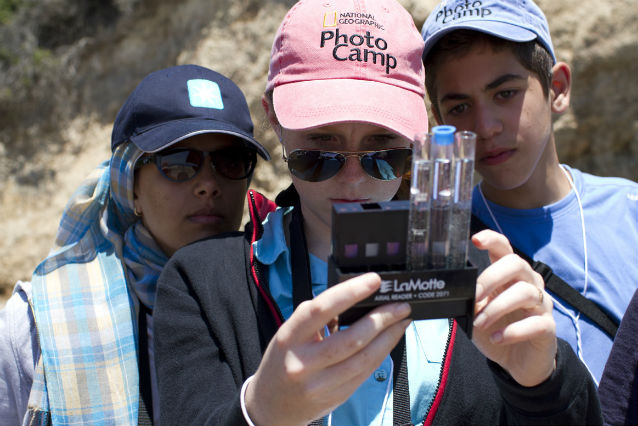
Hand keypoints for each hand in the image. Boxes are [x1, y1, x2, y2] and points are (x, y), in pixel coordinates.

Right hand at [245, 272, 411, 425]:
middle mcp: (304, 363)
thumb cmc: (283, 360)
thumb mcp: (289, 333)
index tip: (374, 280)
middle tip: (400, 306)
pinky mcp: (337, 396)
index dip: (350, 292)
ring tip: (402, 321)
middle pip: (352, 338)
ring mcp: (321, 384)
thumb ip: (317, 316)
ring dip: (389, 337)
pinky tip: (389, 340)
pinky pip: (365, 372)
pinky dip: (381, 353)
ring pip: (365, 359)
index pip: (321, 309)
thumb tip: (355, 297)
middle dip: (382, 319)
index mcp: (289, 338)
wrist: (272, 406)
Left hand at [471, 230, 556, 386]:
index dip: (492, 239)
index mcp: (509, 275)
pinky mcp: (547, 327)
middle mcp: (529, 283)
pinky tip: (496, 338)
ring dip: (497, 308)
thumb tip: (456, 293)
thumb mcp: (476, 315)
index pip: (504, 248)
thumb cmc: (497, 330)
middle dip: (491, 278)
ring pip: (526, 293)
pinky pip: (536, 323)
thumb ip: (468, 301)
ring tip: (480, 324)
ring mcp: (541, 304)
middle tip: (475, 297)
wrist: (519, 362)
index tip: (475, 240)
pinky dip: (512, 331)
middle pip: (517, 264)